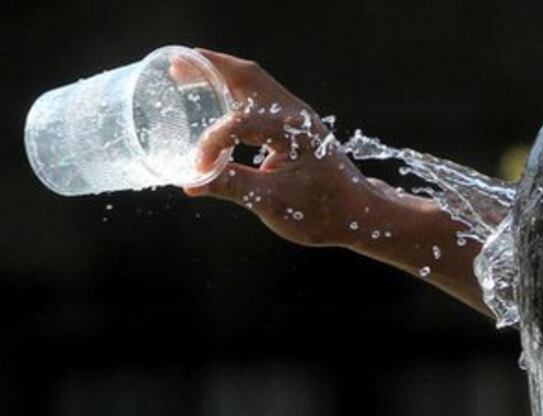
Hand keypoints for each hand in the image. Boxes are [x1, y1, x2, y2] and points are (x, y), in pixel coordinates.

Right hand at [183, 49, 373, 247]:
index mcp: (292, 131)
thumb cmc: (323, 210)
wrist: (358, 213)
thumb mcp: (273, 203)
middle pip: (248, 77)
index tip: (198, 168)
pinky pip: (261, 97)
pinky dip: (235, 91)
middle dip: (210, 69)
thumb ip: (232, 187)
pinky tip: (216, 100)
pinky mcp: (296, 126)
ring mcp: (298, 117)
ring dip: (222, 75)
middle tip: (176, 67)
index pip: (239, 122)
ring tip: (188, 73)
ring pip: (255, 82)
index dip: (212, 142)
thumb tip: (191, 183)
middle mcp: (296, 114)